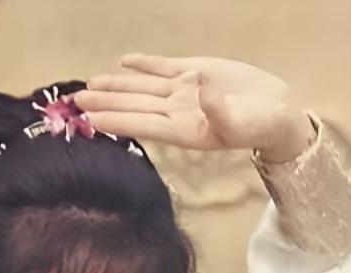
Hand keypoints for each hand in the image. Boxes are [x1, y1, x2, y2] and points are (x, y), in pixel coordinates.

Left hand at [76, 54, 313, 159]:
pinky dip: (143, 65)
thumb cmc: (261, 127)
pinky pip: (163, 68)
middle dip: (104, 103)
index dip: (116, 119)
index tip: (91, 118)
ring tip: (88, 84)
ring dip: (115, 86)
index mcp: (184, 130)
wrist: (277, 113)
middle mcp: (177, 113)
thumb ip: (220, 112)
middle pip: (133, 106)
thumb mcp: (243, 123)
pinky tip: (123, 63)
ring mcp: (183, 92)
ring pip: (142, 88)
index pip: (142, 124)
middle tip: (74, 101)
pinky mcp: (194, 73)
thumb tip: (202, 93)